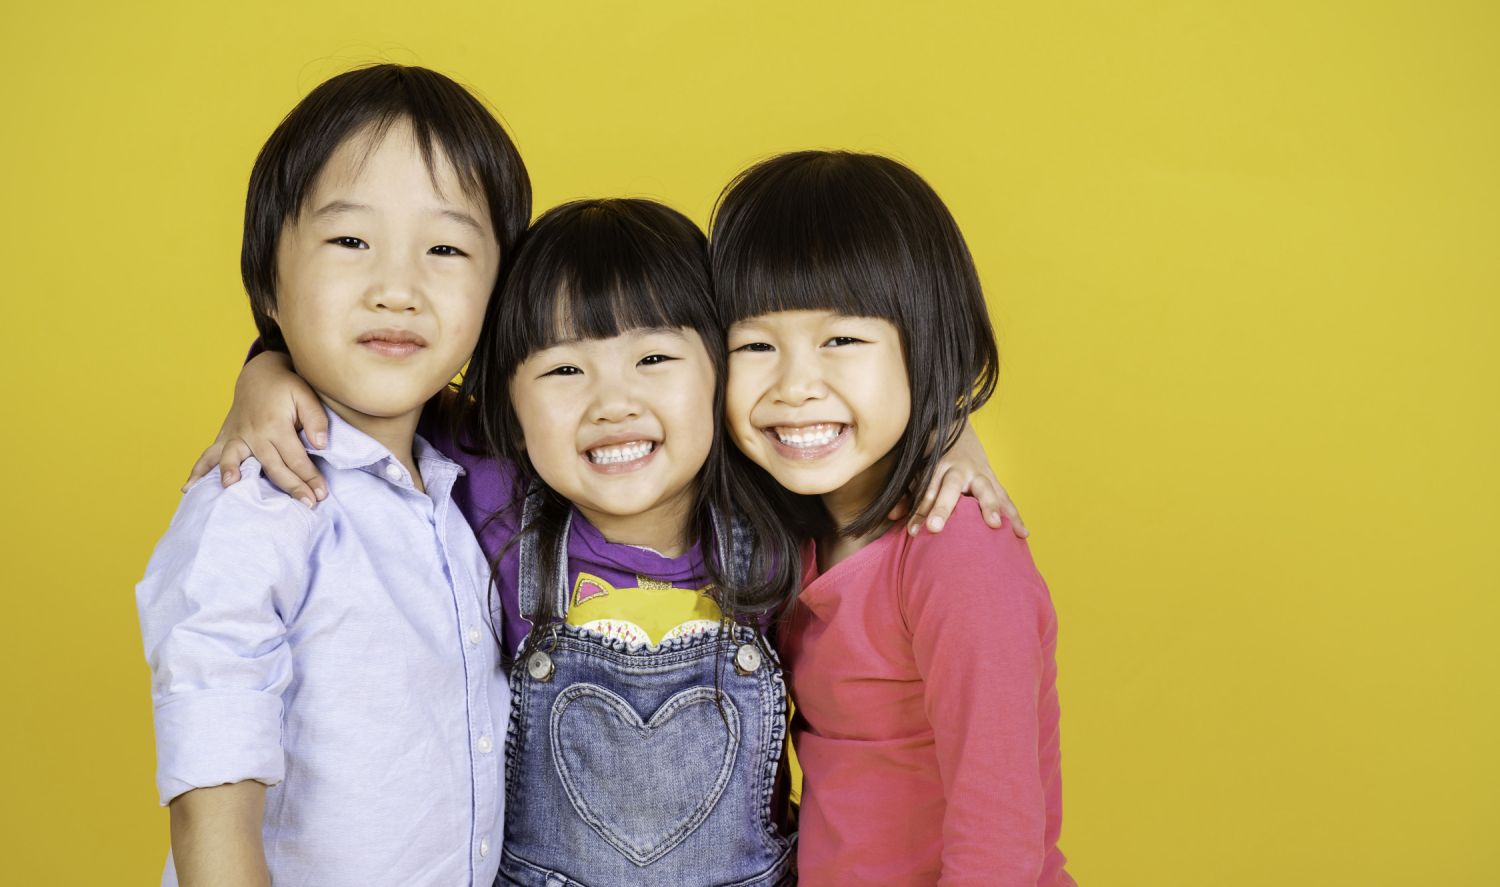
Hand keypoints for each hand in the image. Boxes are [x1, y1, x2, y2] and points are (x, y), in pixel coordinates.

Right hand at [182, 351, 329, 507]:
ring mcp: (235, 436)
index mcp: (275, 424)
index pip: (295, 457)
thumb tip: (321, 445)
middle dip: (290, 486)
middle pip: (272, 466)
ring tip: (230, 489)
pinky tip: (188, 489)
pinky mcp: (225, 439)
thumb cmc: (287, 388)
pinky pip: (208, 455)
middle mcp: (253, 433)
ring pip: (234, 459)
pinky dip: (198, 471)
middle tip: (307, 504)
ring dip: (230, 473)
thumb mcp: (306, 395)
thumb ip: (316, 419)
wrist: (258, 376)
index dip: (309, 477)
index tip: (320, 495)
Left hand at [888, 421, 1027, 537]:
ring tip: (996, 526)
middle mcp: (958, 468)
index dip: (917, 511)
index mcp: (936, 465)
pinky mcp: (993, 479)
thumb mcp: (918, 470)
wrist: (958, 429)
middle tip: (936, 528)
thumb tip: (894, 516)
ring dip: (990, 507)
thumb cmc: (934, 456)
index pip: (924, 491)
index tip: (911, 532)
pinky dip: (1015, 515)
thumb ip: (908, 494)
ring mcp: (979, 472)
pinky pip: (1005, 498)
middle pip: (949, 488)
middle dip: (942, 507)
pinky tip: (1023, 534)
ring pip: (985, 489)